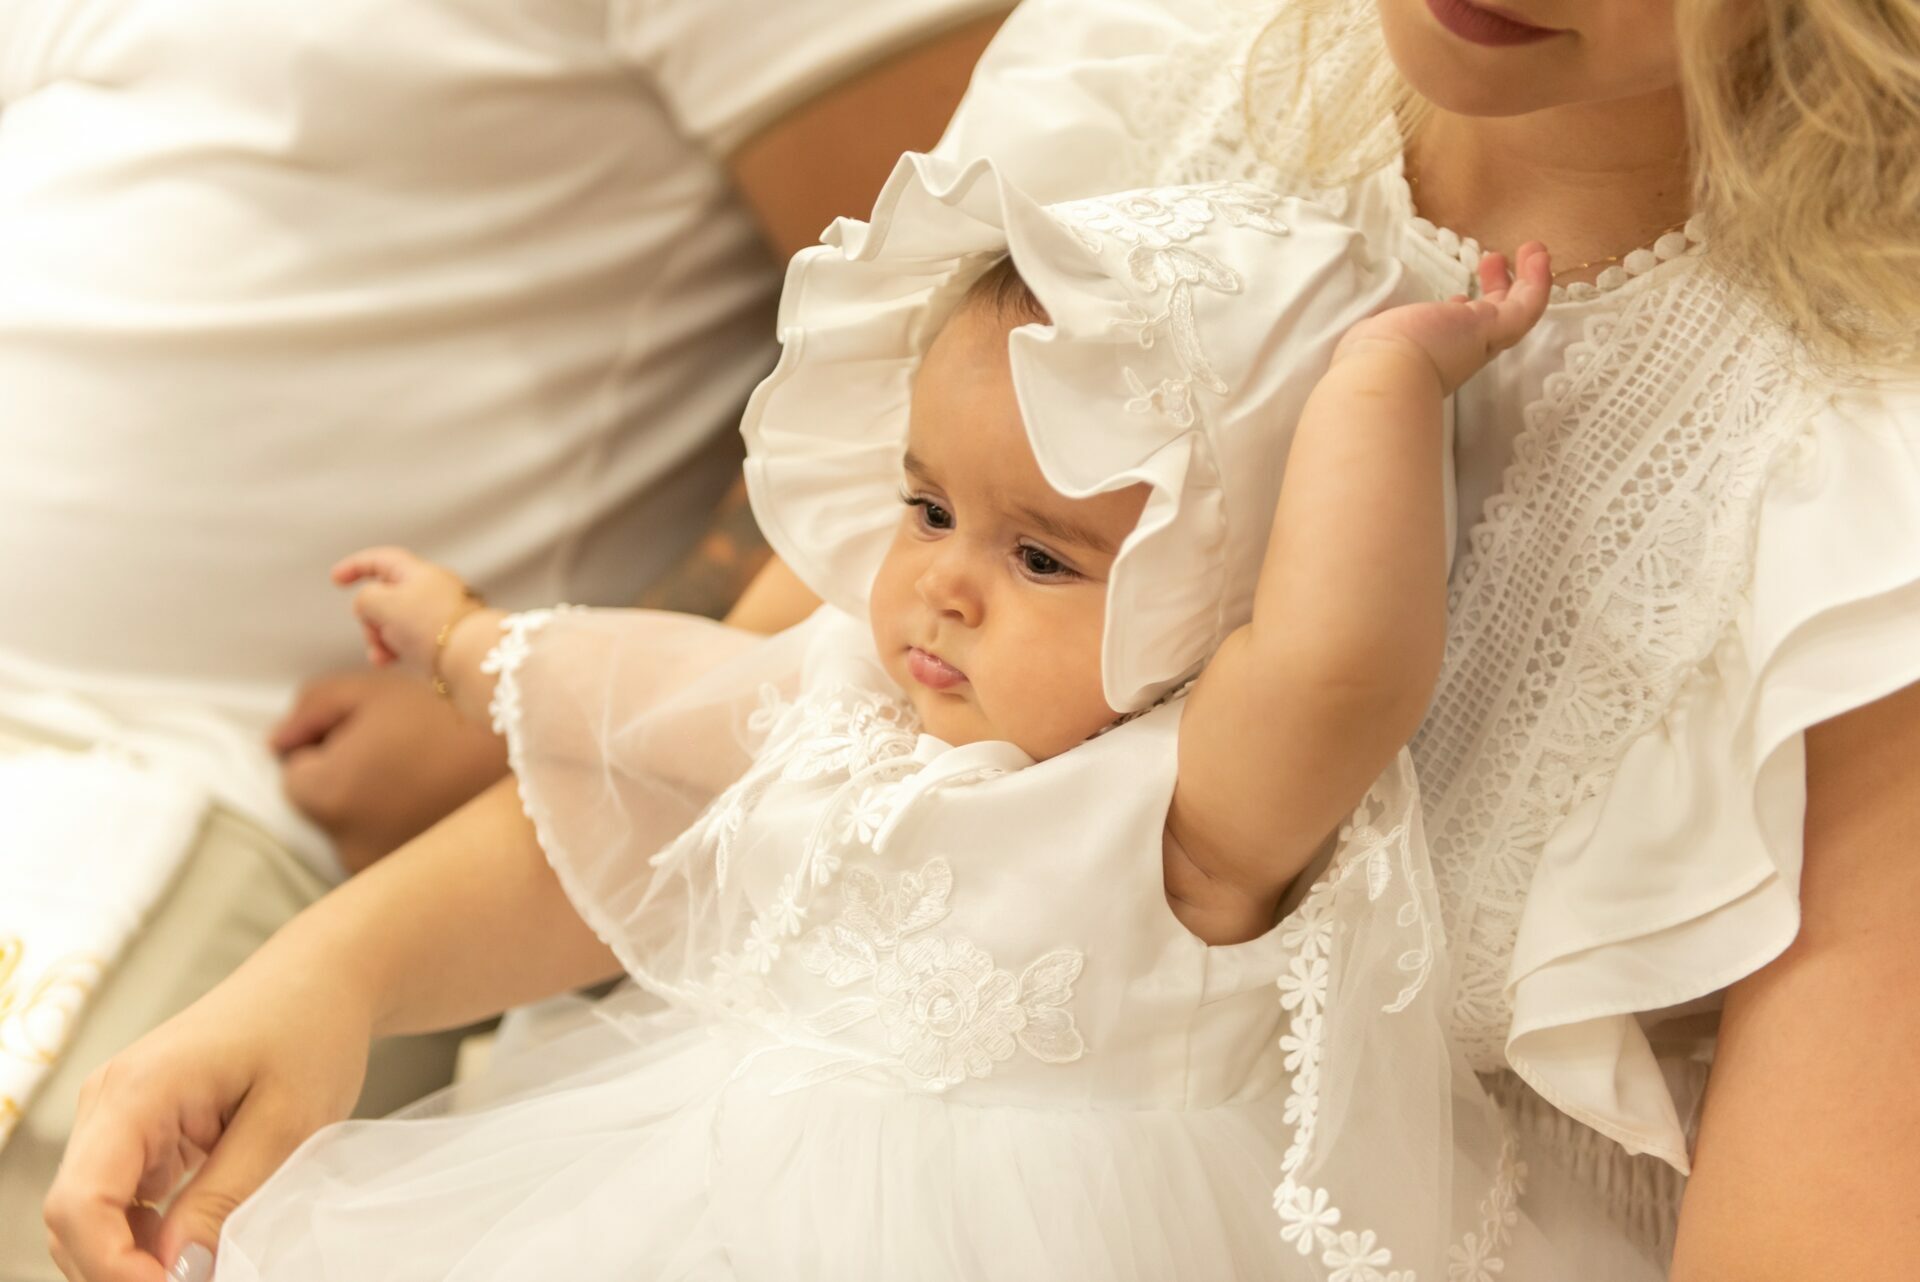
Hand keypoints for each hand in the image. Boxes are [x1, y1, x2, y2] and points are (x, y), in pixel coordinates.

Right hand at [43, 968, 369, 1281]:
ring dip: (132, 1255)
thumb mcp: (286, 1121)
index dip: (113, 1266)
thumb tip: (177, 1272)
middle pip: (73, 1217)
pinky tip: (194, 1242)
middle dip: (119, 1268)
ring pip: (89, 1214)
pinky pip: (117, 1198)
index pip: (80, 1203)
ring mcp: (117, 1115)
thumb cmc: (311, 1030)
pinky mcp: (137, 1128)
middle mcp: (109, 1102)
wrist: (320, 979)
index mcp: (137, 1091)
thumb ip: (225, 1198)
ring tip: (201, 1265)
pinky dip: (145, 1233)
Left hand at [271, 669, 509, 873]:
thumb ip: (308, 709)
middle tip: (410, 750)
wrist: (536, 749)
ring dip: (382, 807)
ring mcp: (388, 874)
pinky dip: (412, 833)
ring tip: (435, 777)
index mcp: (325, 794)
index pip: (295, 770)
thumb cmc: (448, 711)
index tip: (382, 729)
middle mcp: (347, 847)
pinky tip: (447, 805)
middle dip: (354, 778)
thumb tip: (276, 744)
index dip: (332, 741)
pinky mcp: (422, 888)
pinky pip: (399, 856)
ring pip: (363, 832)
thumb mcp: (369, 689)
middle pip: (328, 806)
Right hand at [331, 547, 476, 677]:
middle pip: (382, 597)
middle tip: (374, 631)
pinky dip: (392, 650)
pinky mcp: (438, 641)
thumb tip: (370, 611)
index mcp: (419, 572)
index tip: (335, 580)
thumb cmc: (428, 624)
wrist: (470, 657)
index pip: (382, 560)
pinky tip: (387, 661)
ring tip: (382, 653)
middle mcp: (429, 591)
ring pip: (391, 624)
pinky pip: (405, 641)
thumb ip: (364, 599)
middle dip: (369, 617)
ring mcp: (434, 617)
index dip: (356, 566)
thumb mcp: (382, 602)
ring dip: (378, 638)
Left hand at [1333, 243, 1551, 394]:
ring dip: (1524, 282)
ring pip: (1511, 313)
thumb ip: (1386, 334)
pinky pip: (1525, 308)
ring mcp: (1477, 343)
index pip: (1454, 334)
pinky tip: (1538, 254)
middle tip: (1494, 262)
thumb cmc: (1369, 362)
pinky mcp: (1490, 331)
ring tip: (1530, 251)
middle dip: (1495, 291)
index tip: (1458, 296)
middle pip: (1488, 323)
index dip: (1461, 312)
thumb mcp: (1377, 339)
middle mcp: (1458, 354)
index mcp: (1430, 355)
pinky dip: (1536, 281)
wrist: (1382, 377)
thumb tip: (1385, 330)